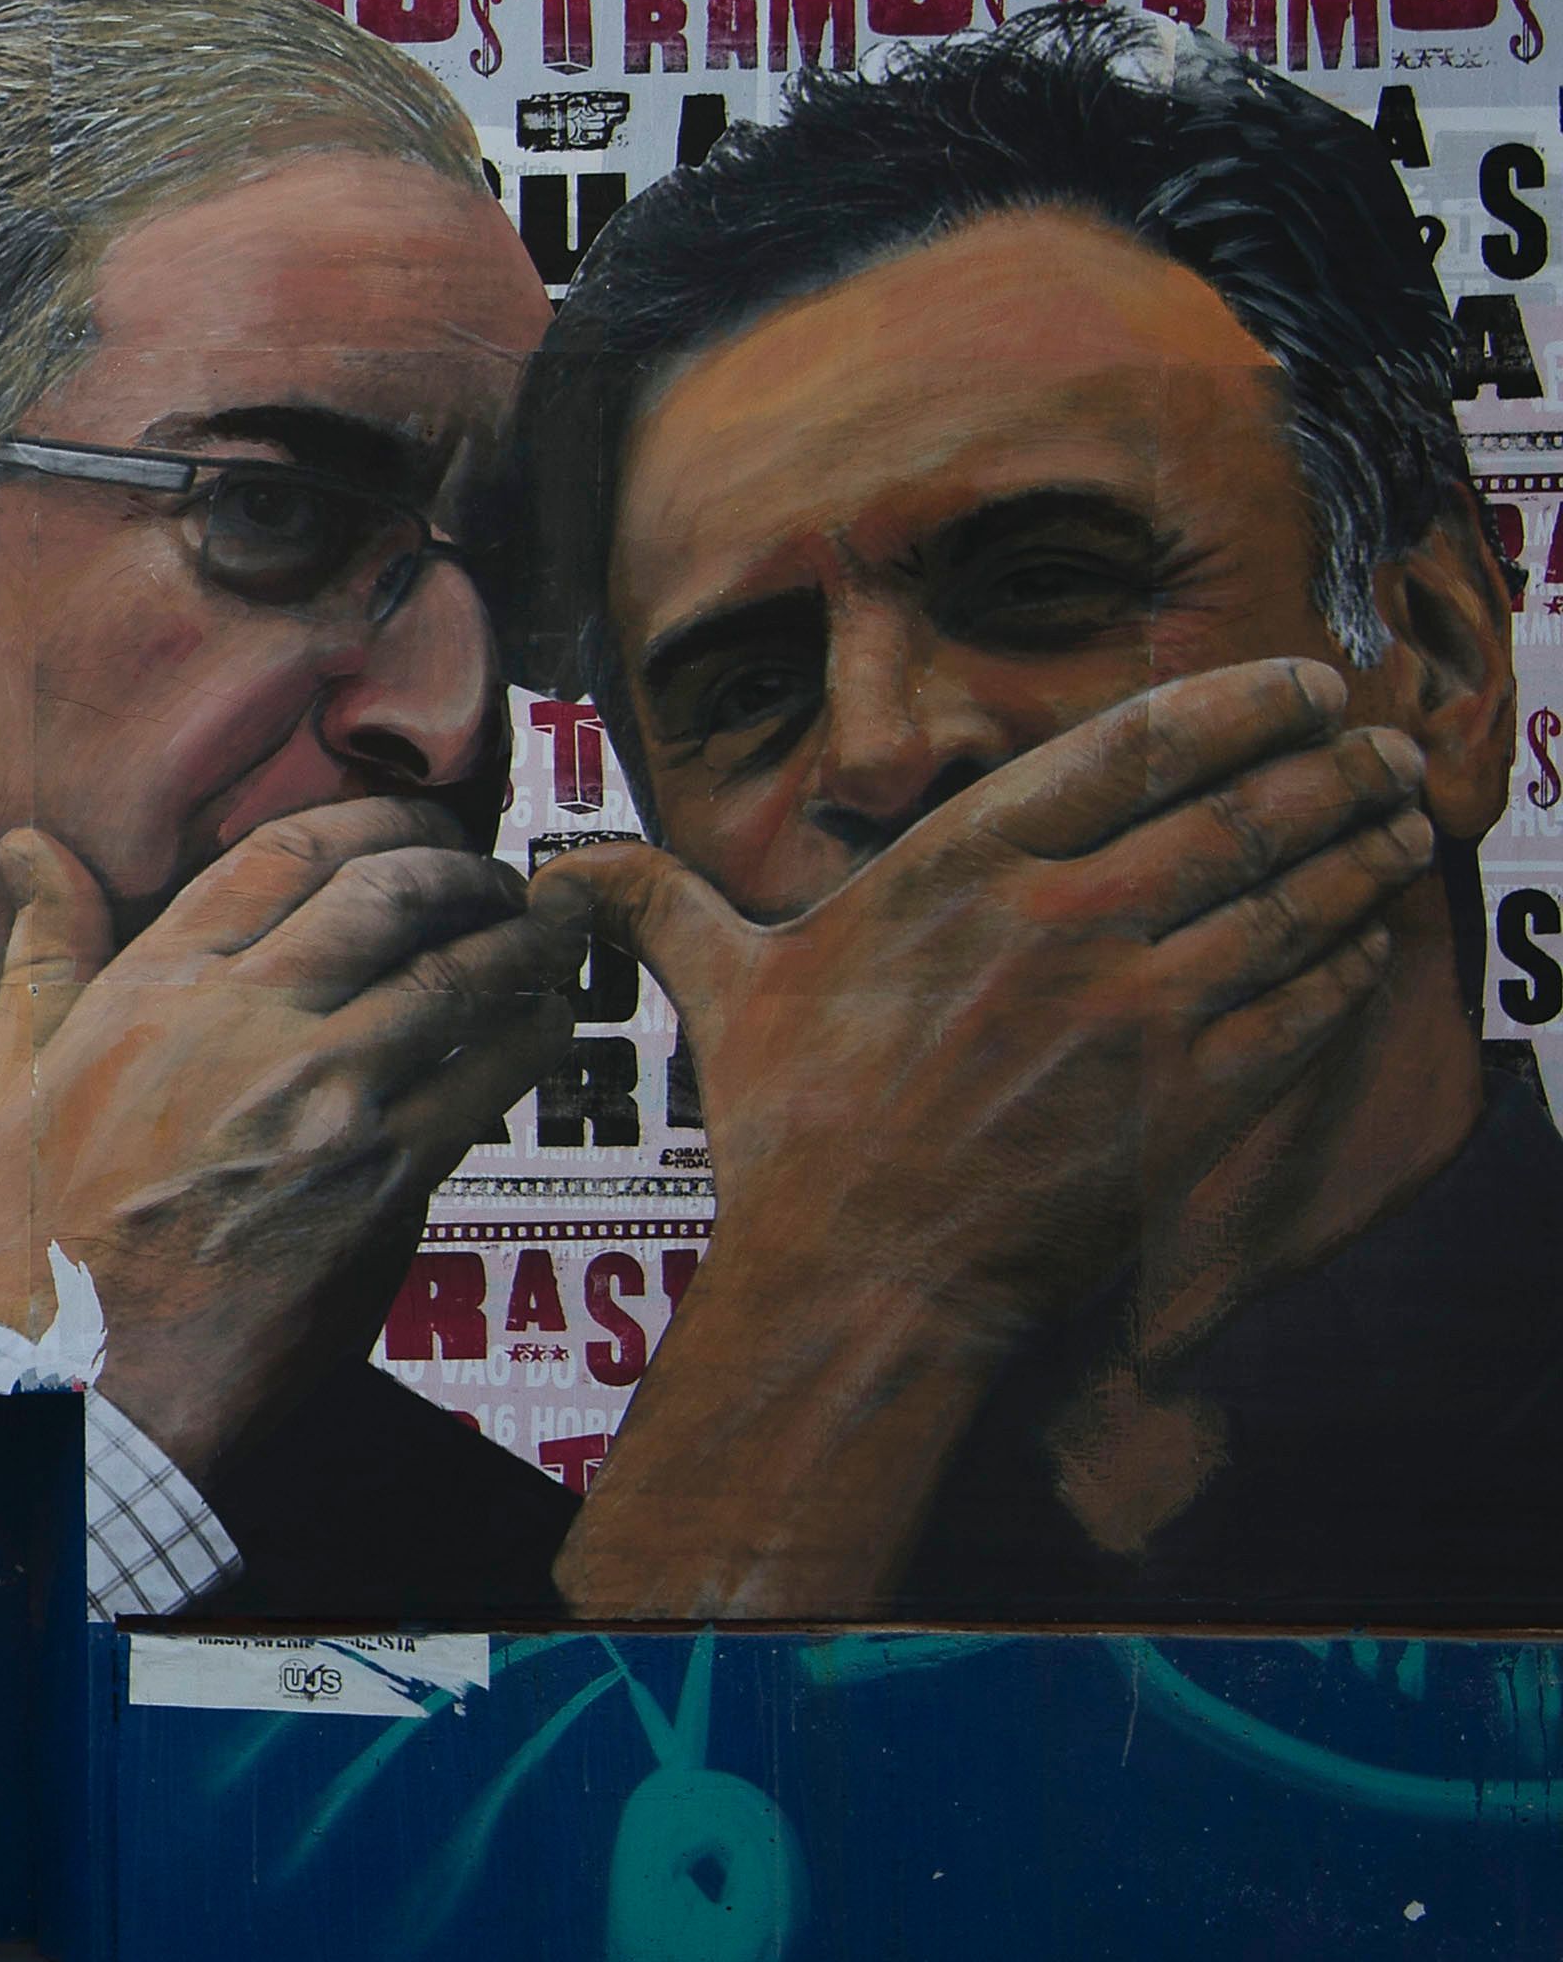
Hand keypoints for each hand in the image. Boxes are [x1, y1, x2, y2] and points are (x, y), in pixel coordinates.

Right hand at [0, 799, 590, 1485]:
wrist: (94, 1383)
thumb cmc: (39, 1241)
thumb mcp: (7, 1083)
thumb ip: (43, 953)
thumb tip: (32, 846)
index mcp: (154, 990)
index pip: (283, 853)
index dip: (368, 818)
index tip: (409, 827)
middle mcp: (247, 1024)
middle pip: (389, 892)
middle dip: (460, 864)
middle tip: (493, 873)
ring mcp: (325, 1099)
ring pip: (459, 974)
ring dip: (522, 939)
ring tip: (551, 927)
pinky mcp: (385, 1176)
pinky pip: (490, 1077)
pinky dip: (535, 1033)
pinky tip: (552, 1020)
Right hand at [549, 658, 1431, 1615]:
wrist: (860, 1277)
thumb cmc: (791, 1132)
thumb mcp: (723, 993)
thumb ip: (659, 907)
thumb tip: (558, 873)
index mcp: (958, 866)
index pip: (1132, 746)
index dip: (1238, 703)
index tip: (1300, 684)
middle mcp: (1060, 919)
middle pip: (1236, 809)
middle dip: (1331, 766)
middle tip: (1384, 742)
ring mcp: (1135, 1009)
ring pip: (1288, 897)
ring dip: (1361, 849)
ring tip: (1404, 817)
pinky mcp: (1190, 1098)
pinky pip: (1303, 1003)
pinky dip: (1351, 958)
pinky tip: (1371, 936)